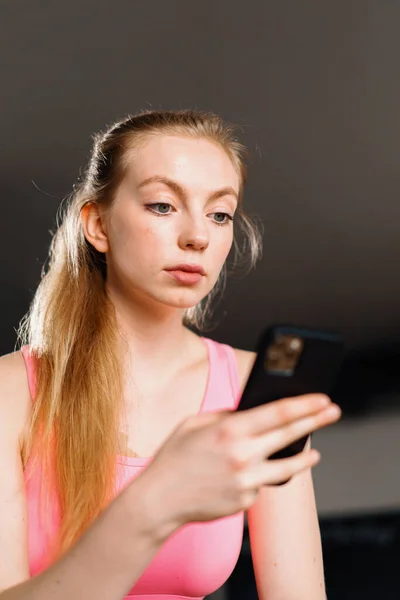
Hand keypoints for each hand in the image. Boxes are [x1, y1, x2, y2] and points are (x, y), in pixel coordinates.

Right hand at [141, 394, 340, 528]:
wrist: (159, 500)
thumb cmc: (174, 456)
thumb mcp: (195, 423)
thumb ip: (226, 415)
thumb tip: (252, 411)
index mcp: (230, 430)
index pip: (278, 412)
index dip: (305, 404)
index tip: (322, 397)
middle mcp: (243, 455)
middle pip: (290, 434)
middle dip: (316, 421)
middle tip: (334, 411)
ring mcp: (247, 481)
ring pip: (287, 467)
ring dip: (304, 458)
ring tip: (316, 452)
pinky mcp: (245, 500)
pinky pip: (260, 483)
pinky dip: (259, 476)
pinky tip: (245, 474)